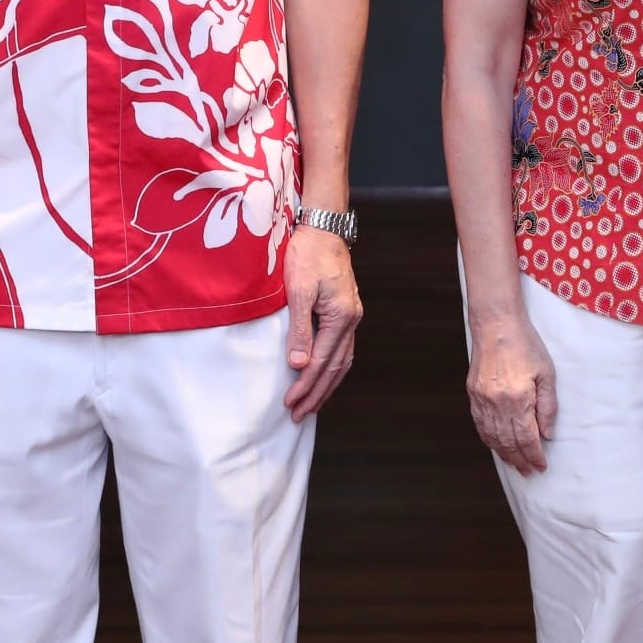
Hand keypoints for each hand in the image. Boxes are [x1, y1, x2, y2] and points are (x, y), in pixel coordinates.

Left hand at [281, 225, 362, 419]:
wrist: (323, 228)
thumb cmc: (308, 254)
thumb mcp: (299, 290)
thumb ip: (299, 329)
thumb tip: (298, 365)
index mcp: (341, 316)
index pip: (321, 362)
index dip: (305, 386)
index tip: (290, 404)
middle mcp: (351, 320)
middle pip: (336, 368)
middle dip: (317, 393)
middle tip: (298, 415)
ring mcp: (352, 316)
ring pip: (342, 361)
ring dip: (327, 385)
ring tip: (311, 404)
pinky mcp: (346, 311)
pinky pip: (342, 349)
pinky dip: (333, 368)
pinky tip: (324, 375)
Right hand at [466, 310, 556, 473]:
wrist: (496, 325)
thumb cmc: (525, 344)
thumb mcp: (546, 373)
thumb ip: (548, 406)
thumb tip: (547, 434)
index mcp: (517, 399)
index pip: (526, 438)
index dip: (534, 456)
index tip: (541, 466)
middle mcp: (496, 403)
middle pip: (508, 442)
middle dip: (520, 460)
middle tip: (529, 472)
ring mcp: (482, 399)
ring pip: (492, 436)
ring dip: (504, 454)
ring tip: (515, 464)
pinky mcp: (473, 394)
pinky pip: (480, 424)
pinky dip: (488, 439)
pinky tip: (496, 445)